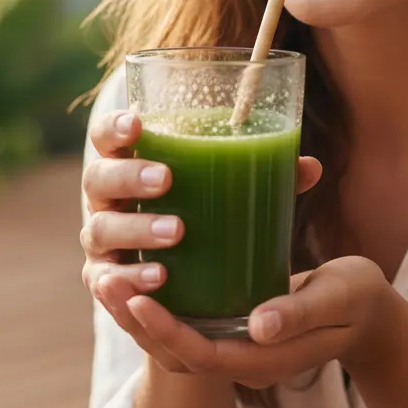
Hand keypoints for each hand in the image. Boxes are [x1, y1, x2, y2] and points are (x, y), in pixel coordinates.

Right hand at [81, 109, 323, 371]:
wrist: (184, 285)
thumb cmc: (203, 215)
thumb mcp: (229, 194)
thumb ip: (264, 177)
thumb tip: (308, 166)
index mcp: (128, 164)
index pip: (106, 137)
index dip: (114, 127)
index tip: (138, 122)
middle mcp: (105, 199)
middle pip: (99, 178)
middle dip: (129, 176)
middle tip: (166, 179)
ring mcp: (101, 240)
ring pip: (102, 229)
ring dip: (137, 229)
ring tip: (175, 232)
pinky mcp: (106, 280)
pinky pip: (106, 280)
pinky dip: (129, 279)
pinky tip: (157, 278)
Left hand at [109, 256, 406, 388]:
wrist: (367, 311)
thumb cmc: (356, 299)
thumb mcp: (336, 299)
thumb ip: (299, 313)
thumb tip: (260, 326)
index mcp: (265, 358)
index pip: (202, 356)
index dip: (167, 331)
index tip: (139, 296)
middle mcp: (242, 359)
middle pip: (176, 353)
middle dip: (137, 321)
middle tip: (104, 280)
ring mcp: (234, 345)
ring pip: (174, 341)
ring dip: (137, 314)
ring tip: (105, 277)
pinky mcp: (231, 325)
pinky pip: (185, 323)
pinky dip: (156, 303)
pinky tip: (134, 271)